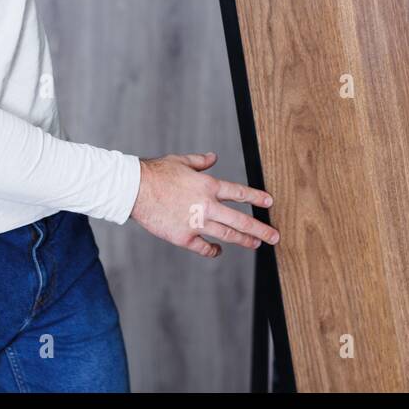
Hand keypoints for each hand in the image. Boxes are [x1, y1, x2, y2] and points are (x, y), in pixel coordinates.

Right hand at [130, 151, 278, 257]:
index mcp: (208, 186)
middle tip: (274, 236)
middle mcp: (207, 206)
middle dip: (260, 229)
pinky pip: (203, 247)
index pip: (239, 193)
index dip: (256, 198)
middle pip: (240, 221)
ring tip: (256, 244)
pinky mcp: (183, 237)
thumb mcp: (181, 161)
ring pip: (227, 235)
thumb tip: (213, 157)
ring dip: (244, 241)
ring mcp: (196, 223)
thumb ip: (200, 162)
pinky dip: (213, 250)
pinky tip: (218, 251)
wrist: (134, 189)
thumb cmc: (156, 173)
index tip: (269, 202)